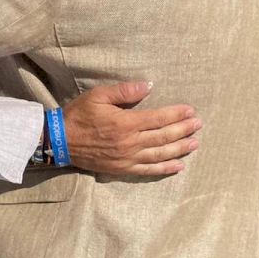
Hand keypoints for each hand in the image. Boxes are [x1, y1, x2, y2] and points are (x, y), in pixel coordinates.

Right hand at [62, 82, 200, 175]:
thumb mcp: (98, 95)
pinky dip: (165, 168)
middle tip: (198, 125)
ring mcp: (127, 158)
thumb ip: (124, 91)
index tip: (191, 111)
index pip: (158, 118)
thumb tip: (148, 86)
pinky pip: (148, 170)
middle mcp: (130, 142)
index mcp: (125, 123)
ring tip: (194, 144)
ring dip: (179, 149)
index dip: (176, 114)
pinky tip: (178, 166)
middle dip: (183, 130)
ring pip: (160, 154)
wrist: (60, 141)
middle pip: (163, 136)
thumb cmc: (79, 115)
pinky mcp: (122, 169)